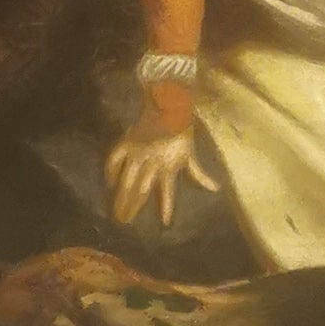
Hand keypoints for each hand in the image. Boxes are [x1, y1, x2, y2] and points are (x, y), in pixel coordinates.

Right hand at [104, 103, 220, 227]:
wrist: (169, 103)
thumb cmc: (181, 130)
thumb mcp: (190, 152)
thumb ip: (199, 174)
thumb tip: (215, 189)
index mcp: (169, 164)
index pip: (167, 190)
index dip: (166, 206)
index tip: (164, 222)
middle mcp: (153, 161)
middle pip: (141, 188)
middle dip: (133, 206)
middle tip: (124, 221)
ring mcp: (138, 152)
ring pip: (127, 178)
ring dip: (121, 195)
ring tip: (116, 210)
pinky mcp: (128, 142)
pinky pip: (115, 159)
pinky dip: (111, 171)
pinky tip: (109, 182)